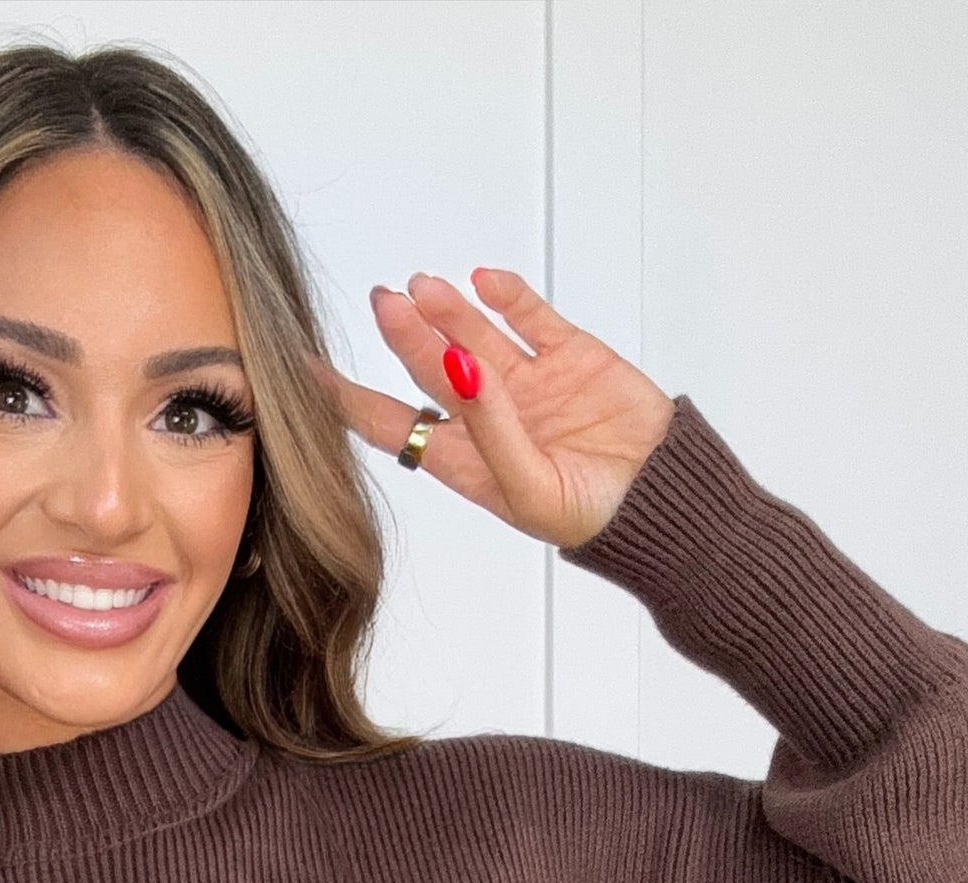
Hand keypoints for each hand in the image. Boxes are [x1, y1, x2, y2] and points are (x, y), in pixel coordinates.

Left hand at [311, 268, 674, 549]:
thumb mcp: (529, 487)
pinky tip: (483, 281)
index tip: (303, 372)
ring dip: (447, 311)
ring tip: (421, 286)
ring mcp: (529, 384)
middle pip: (430, 370)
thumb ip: (492, 427)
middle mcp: (488, 418)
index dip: (347, 399)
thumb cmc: (592, 516)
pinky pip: (530, 318)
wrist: (664, 502)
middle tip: (383, 301)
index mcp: (466, 462)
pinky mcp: (570, 356)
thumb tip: (457, 361)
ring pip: (475, 335)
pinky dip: (507, 296)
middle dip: (403, 337)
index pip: (391, 425)